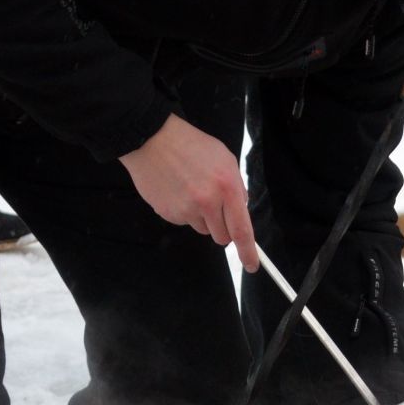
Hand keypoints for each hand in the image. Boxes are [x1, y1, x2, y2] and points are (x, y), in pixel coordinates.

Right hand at [119, 114, 258, 270]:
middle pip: (222, 237)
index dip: (248, 252)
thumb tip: (241, 210)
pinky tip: (177, 190)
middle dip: (222, 228)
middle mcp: (207, 202)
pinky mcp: (169, 213)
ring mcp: (186, 210)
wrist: (152, 139)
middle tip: (214, 207)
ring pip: (203, 229)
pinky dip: (184, 211)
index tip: (252, 265)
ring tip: (191, 190)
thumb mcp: (225, 159)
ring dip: (201, 218)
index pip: (242, 230)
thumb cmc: (191, 145)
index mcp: (227, 187)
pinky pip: (184, 222)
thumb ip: (236, 186)